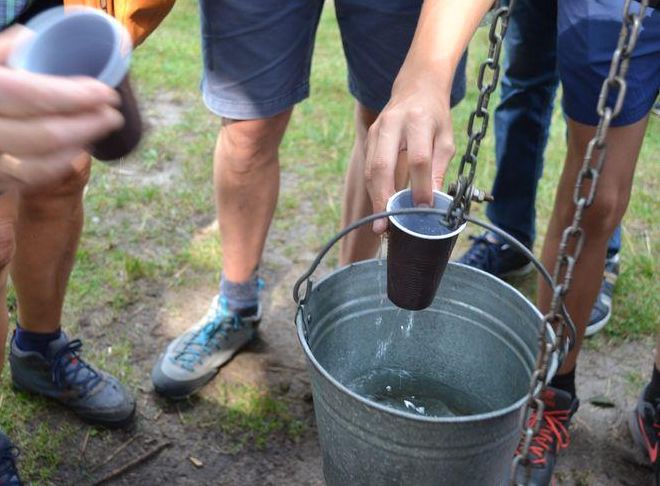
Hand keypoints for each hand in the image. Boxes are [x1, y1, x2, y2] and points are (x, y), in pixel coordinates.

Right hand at [0, 27, 123, 189]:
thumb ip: (7, 51)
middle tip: (113, 115)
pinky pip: (32, 177)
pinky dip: (61, 162)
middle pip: (45, 135)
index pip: (31, 95)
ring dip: (79, 144)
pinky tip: (77, 145)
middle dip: (89, 125)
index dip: (74, 96)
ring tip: (99, 127)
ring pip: (41, 163)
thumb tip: (35, 41)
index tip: (106, 93)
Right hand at [365, 68, 454, 233]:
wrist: (417, 86)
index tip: (424, 209)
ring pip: (371, 170)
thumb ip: (437, 170)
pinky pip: (368, 168)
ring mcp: (376, 130)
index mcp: (418, 121)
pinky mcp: (369, 137)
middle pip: (383, 166)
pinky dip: (374, 190)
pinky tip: (380, 207)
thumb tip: (431, 203)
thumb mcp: (446, 139)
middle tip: (385, 226)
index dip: (420, 186)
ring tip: (382, 224)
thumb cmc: (435, 117)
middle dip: (384, 199)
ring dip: (376, 198)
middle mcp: (392, 124)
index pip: (418, 159)